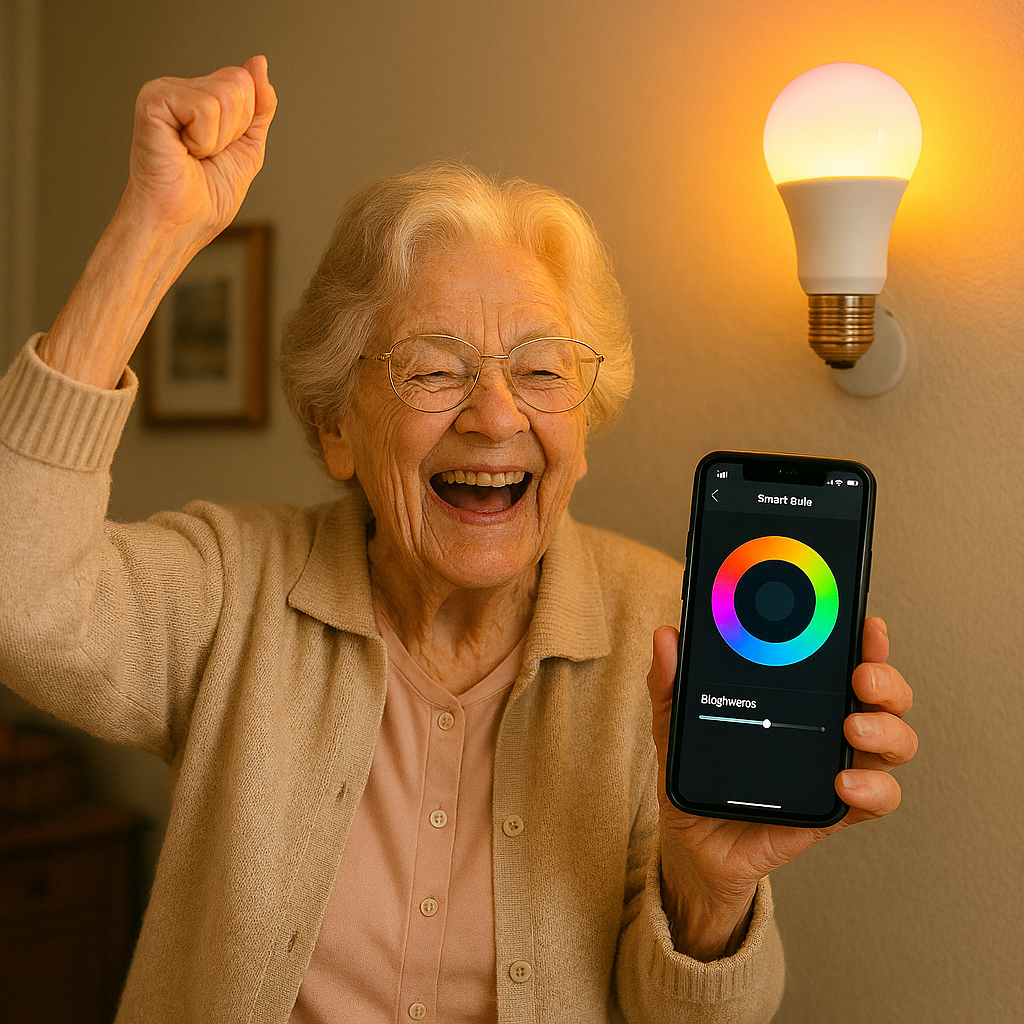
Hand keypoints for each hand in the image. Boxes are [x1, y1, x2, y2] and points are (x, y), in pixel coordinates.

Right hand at [121, 55, 276, 245]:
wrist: (180, 224)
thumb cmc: (205, 198)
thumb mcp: (247, 149)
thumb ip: (259, 107)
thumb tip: (259, 63)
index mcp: (202, 98)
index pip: (247, 83)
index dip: (246, 125)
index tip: (220, 151)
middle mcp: (181, 88)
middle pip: (240, 84)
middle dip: (235, 131)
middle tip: (205, 156)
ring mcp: (164, 90)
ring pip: (226, 95)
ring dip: (218, 140)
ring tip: (192, 154)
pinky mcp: (153, 99)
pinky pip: (205, 108)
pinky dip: (203, 140)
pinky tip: (181, 151)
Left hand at [646, 616, 916, 960]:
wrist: (694, 844)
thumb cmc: (697, 775)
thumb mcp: (676, 723)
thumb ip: (670, 682)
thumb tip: (665, 637)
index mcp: (799, 696)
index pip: (844, 658)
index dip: (866, 640)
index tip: (866, 625)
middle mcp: (828, 727)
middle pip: (885, 696)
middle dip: (886, 680)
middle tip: (860, 679)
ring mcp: (836, 766)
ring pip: (894, 743)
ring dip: (886, 731)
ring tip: (853, 730)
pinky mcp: (833, 809)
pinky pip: (877, 799)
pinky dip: (873, 788)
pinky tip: (844, 781)